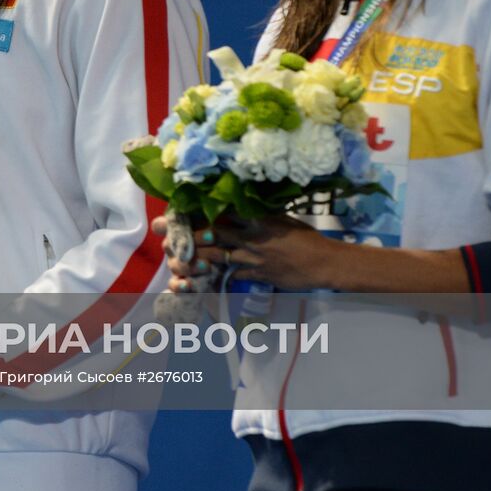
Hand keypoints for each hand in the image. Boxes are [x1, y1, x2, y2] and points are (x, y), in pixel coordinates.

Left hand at [153, 214, 345, 291]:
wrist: (324, 262)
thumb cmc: (305, 238)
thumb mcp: (282, 220)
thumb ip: (259, 216)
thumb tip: (240, 209)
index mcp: (257, 218)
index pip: (223, 212)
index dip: (200, 211)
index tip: (179, 210)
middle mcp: (252, 236)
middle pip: (214, 233)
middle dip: (189, 234)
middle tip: (166, 235)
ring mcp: (254, 257)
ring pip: (218, 256)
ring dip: (198, 259)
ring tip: (179, 260)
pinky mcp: (258, 274)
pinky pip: (233, 277)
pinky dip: (219, 278)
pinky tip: (205, 281)